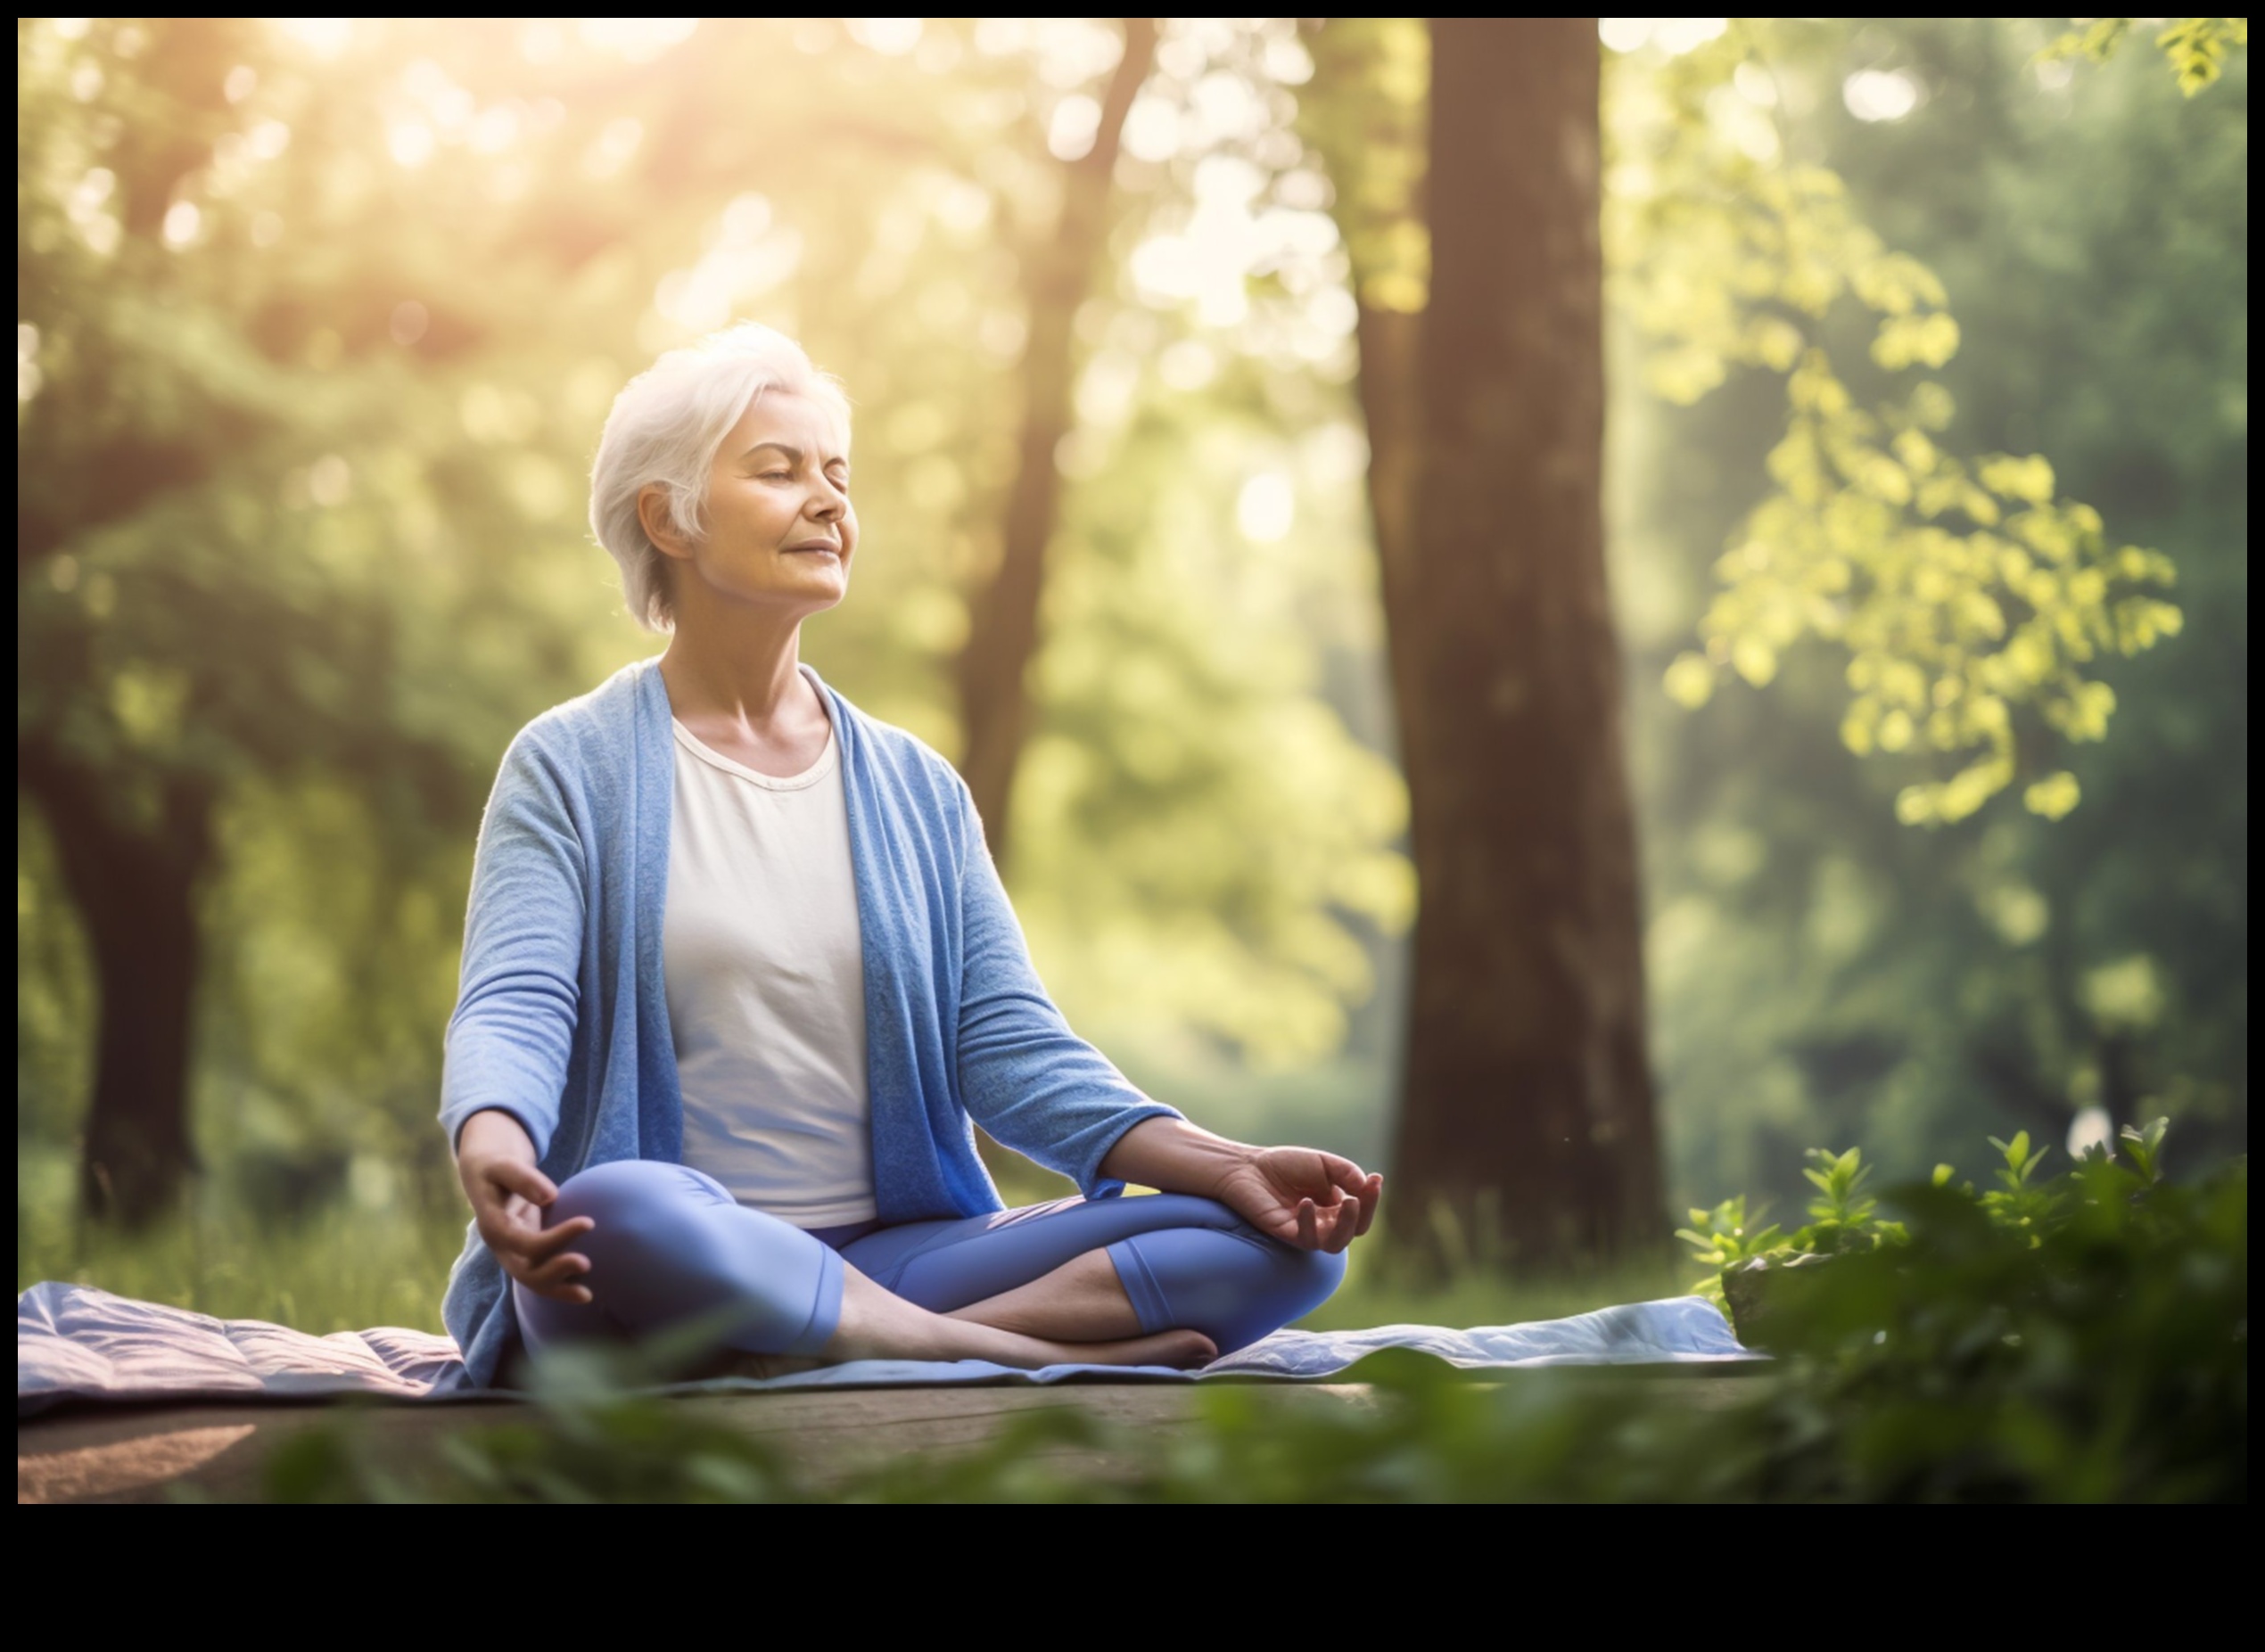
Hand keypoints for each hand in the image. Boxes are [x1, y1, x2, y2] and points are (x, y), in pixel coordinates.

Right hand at [455, 1109, 594, 1303]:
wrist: (486, 1176)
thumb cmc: (496, 1167)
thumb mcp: (503, 1164)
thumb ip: (523, 1178)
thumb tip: (550, 1196)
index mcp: (494, 1227)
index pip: (525, 1242)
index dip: (556, 1239)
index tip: (589, 1223)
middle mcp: (502, 1247)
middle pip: (525, 1272)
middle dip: (554, 1273)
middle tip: (586, 1263)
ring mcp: (512, 1254)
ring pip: (532, 1281)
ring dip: (558, 1289)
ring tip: (587, 1295)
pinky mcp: (525, 1253)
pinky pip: (540, 1275)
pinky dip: (559, 1284)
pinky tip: (583, 1292)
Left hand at [1214, 1146, 1382, 1253]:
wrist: (1248, 1167)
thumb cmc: (1284, 1165)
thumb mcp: (1324, 1163)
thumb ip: (1347, 1173)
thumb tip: (1368, 1185)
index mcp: (1334, 1207)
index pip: (1361, 1213)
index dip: (1371, 1199)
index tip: (1376, 1179)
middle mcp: (1323, 1223)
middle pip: (1354, 1230)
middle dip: (1362, 1214)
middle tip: (1359, 1196)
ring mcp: (1305, 1231)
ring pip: (1334, 1244)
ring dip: (1345, 1225)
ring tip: (1348, 1203)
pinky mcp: (1286, 1234)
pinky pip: (1305, 1239)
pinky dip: (1309, 1222)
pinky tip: (1306, 1203)